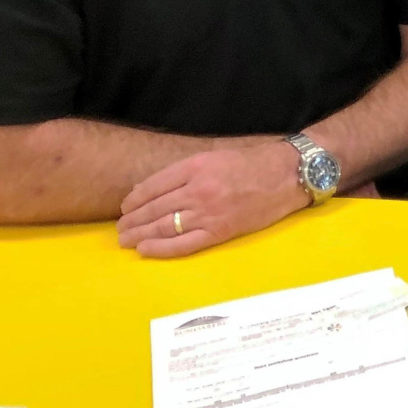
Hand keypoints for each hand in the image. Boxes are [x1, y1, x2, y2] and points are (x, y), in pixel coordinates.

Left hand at [115, 142, 306, 257]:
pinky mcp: (220, 231)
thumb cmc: (253, 163)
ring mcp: (209, 212)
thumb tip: (154, 190)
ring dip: (140, 236)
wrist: (288, 175)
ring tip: (126, 241)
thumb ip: (186, 172)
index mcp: (196, 167)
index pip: (152, 186)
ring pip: (163, 227)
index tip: (125, 208)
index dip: (134, 200)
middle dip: (132, 221)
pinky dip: (161, 249)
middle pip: (154, 209)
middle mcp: (199, 190)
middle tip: (119, 230)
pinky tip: (145, 250)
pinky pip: (184, 244)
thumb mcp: (215, 156)